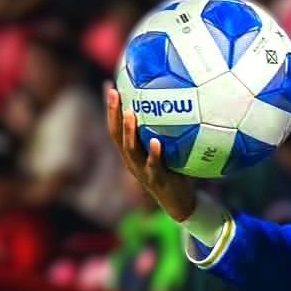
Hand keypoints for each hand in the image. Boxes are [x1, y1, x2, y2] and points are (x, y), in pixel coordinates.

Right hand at [105, 86, 195, 224]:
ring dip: (129, 132)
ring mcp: (143, 172)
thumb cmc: (173, 171)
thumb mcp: (165, 149)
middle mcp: (132, 161)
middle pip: (117, 136)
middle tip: (115, 94)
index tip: (111, 87)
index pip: (115, 128)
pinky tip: (156, 142)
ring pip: (131, 151)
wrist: (180, 203)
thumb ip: (160, 131)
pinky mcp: (157, 181)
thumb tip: (163, 106)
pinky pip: (154, 166)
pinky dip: (154, 154)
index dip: (110, 109)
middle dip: (113, 114)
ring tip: (130, 114)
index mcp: (131, 153)